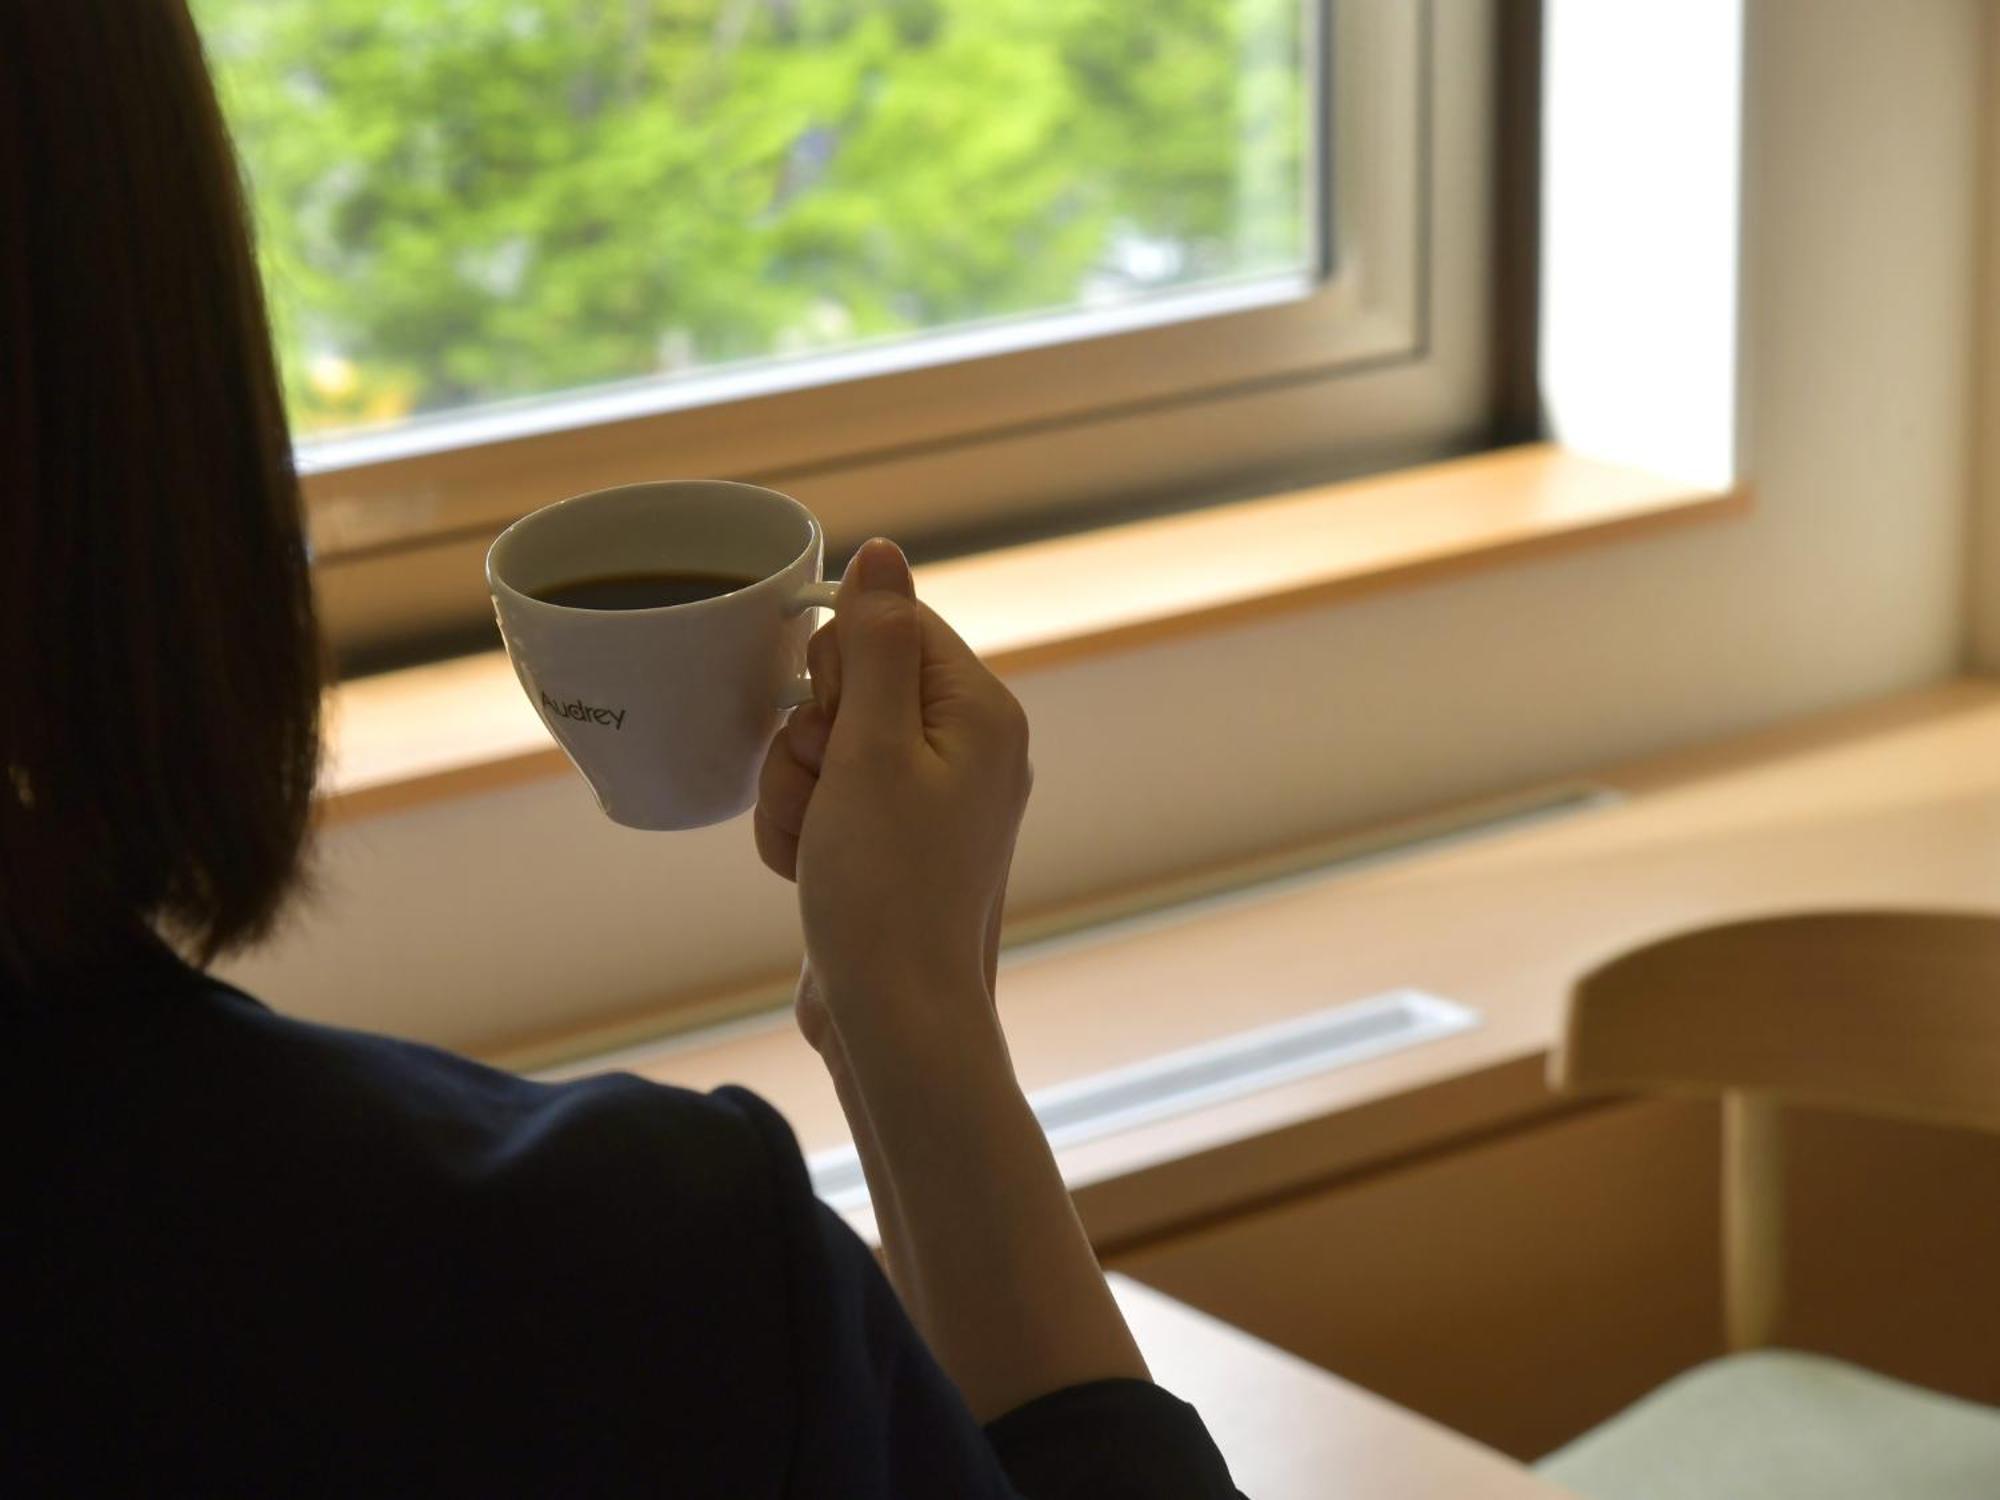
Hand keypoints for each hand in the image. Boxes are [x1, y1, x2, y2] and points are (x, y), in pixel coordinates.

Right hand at [754, 539, 1029, 1049]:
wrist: (894, 1022)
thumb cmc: (885, 890)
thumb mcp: (872, 750)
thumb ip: (873, 646)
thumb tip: (885, 552)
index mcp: (982, 714)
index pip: (891, 627)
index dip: (837, 670)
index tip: (837, 728)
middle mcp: (969, 750)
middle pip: (849, 687)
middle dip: (810, 741)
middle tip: (828, 795)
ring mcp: (931, 801)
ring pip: (823, 748)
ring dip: (795, 793)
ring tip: (818, 847)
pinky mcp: (893, 843)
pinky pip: (825, 801)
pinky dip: (803, 831)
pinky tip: (812, 873)